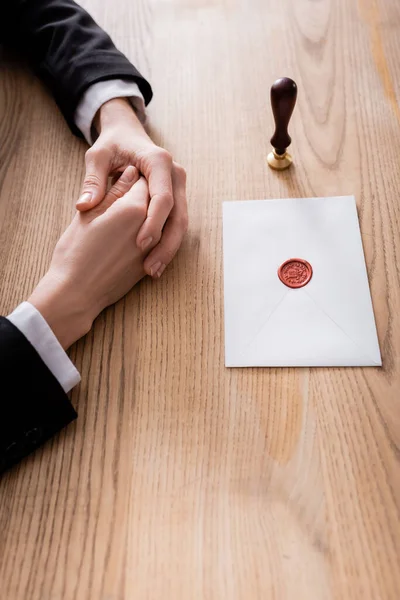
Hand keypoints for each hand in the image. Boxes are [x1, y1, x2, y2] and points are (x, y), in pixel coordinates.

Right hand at [29, 167, 148, 349]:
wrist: (76, 293)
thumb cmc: (75, 252)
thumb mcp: (89, 214)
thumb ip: (114, 192)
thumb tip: (131, 173)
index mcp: (134, 208)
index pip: (142, 181)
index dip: (132, 177)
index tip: (120, 178)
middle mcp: (151, 227)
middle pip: (155, 200)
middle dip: (143, 195)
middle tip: (122, 195)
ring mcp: (154, 247)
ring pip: (160, 221)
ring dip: (149, 214)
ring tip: (125, 216)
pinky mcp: (151, 263)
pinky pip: (158, 241)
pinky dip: (151, 233)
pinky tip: (134, 234)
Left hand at [76, 98, 187, 278]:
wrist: (128, 134)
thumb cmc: (112, 145)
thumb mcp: (97, 157)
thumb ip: (93, 181)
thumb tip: (84, 206)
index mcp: (159, 161)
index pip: (162, 197)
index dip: (153, 223)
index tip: (140, 244)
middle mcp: (175, 173)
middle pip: (178, 215)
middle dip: (166, 244)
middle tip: (151, 268)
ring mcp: (179, 187)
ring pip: (181, 223)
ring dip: (169, 249)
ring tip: (153, 271)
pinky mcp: (177, 197)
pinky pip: (176, 223)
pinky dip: (168, 243)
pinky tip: (155, 262)